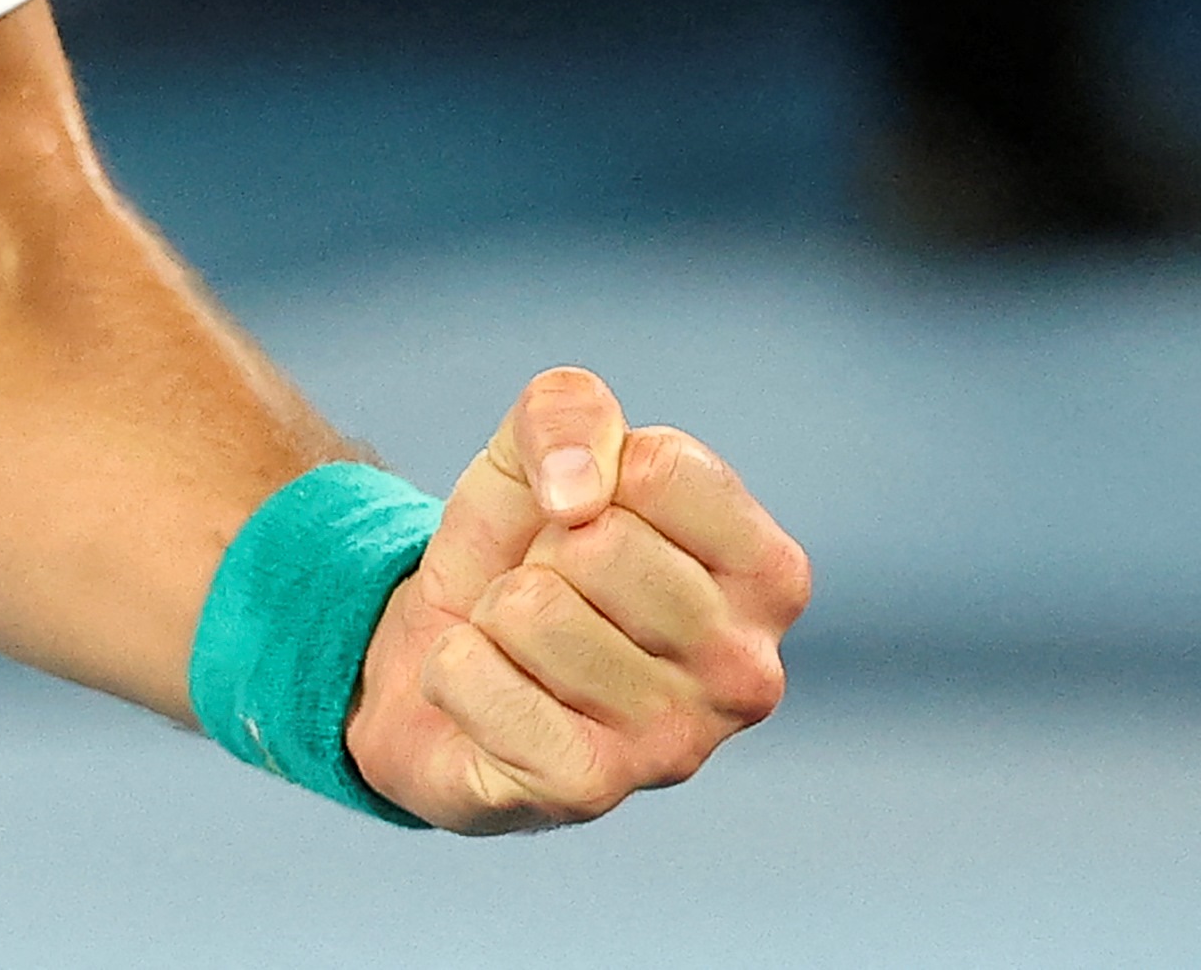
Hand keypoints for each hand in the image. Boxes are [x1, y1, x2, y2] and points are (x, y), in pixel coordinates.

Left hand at [344, 365, 811, 831]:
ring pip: (532, 610)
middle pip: (600, 545)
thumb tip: (578, 494)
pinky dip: (454, 668)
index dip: (587, 469)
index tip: (582, 514)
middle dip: (540, 551)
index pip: (666, 470)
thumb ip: (569, 410)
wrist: (433, 655)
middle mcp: (746, 670)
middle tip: (547, 589)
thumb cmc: (520, 547)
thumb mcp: (538, 446)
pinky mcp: (587, 789)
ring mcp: (675, 741)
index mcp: (767, 577)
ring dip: (496, 614)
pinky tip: (491, 694)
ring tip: (522, 645)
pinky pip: (474, 676)